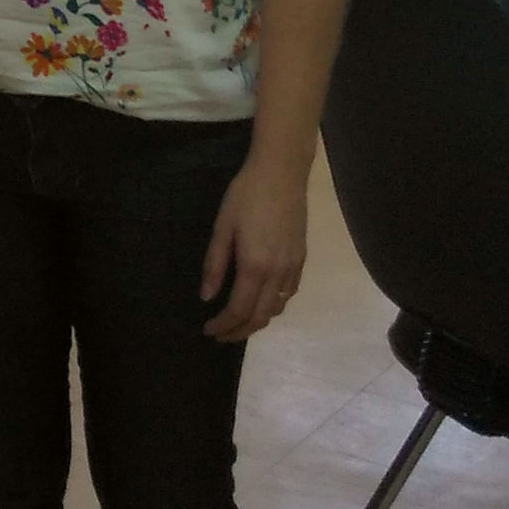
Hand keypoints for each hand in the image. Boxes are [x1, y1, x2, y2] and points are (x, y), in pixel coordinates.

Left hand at [200, 152, 309, 341]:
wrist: (281, 173)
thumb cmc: (245, 196)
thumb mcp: (222, 227)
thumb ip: (214, 264)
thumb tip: (206, 297)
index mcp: (255, 266)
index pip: (239, 310)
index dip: (224, 325)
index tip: (208, 331)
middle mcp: (278, 273)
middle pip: (261, 317)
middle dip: (239, 331)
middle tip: (220, 335)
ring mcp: (293, 267)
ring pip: (277, 308)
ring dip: (257, 320)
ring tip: (237, 321)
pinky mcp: (302, 259)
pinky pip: (288, 294)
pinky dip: (273, 305)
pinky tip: (260, 301)